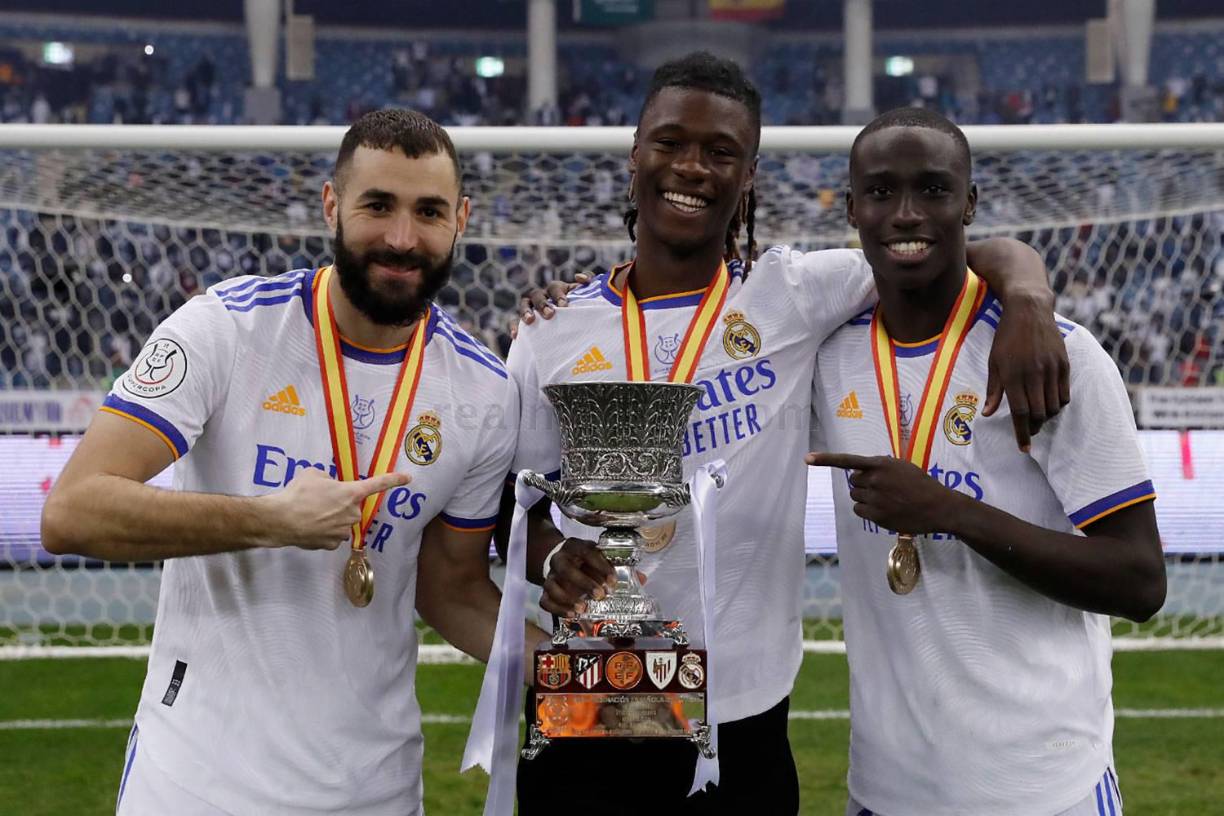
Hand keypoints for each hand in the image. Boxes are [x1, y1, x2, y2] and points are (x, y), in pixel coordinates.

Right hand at [260, 469, 410, 550]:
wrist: (281, 520)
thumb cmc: (297, 493)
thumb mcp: (313, 474)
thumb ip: (328, 479)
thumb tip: (329, 486)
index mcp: (351, 493)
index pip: (378, 484)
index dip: (393, 480)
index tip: (408, 479)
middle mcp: (352, 513)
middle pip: (351, 506)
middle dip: (339, 503)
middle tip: (317, 500)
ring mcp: (343, 531)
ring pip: (341, 522)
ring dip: (330, 518)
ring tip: (309, 513)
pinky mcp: (332, 544)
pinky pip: (331, 535)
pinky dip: (322, 531)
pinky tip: (309, 526)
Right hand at [511, 272, 591, 338]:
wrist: (572, 325)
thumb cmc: (577, 308)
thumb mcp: (584, 296)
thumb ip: (587, 284)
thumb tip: (580, 278)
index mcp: (556, 289)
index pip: (555, 288)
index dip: (558, 295)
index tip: (564, 305)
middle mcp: (542, 296)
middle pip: (538, 295)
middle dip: (543, 304)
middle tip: (550, 314)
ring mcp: (531, 307)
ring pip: (524, 305)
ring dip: (526, 312)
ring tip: (530, 321)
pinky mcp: (523, 320)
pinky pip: (514, 320)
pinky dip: (514, 326)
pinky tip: (516, 335)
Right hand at [540, 537, 615, 616]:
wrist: (563, 560)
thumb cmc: (584, 560)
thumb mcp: (595, 555)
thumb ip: (603, 566)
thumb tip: (612, 583)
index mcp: (574, 547)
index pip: (587, 553)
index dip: (601, 566)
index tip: (612, 580)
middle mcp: (559, 560)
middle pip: (566, 570)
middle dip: (584, 583)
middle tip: (600, 595)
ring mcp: (550, 575)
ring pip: (552, 586)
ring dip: (568, 599)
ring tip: (583, 608)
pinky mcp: (545, 590)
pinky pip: (546, 601)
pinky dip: (558, 609)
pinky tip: (571, 614)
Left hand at [805, 452, 964, 534]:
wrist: (938, 506)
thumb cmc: (921, 484)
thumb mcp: (901, 467)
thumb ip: (880, 467)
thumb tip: (860, 471)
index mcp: (881, 464)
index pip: (848, 461)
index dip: (826, 459)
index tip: (807, 459)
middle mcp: (875, 480)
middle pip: (853, 482)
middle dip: (862, 484)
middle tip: (881, 488)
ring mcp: (875, 499)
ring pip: (855, 497)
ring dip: (864, 497)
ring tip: (885, 499)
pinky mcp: (877, 516)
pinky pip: (859, 510)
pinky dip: (866, 510)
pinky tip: (883, 510)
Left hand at [983, 293, 1069, 451]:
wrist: (1028, 310)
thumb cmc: (1006, 338)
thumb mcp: (993, 362)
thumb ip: (993, 390)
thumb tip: (988, 414)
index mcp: (1013, 375)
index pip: (1020, 413)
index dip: (1022, 433)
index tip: (1024, 449)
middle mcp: (1034, 374)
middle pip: (1038, 413)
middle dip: (1033, 427)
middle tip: (1028, 431)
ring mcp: (1051, 368)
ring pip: (1053, 406)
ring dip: (1046, 417)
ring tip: (1037, 417)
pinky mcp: (1064, 363)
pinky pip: (1065, 394)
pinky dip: (1058, 404)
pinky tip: (1049, 403)